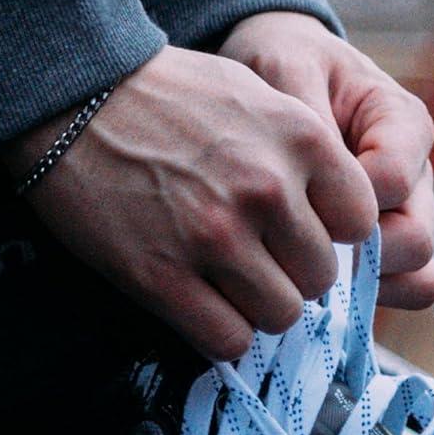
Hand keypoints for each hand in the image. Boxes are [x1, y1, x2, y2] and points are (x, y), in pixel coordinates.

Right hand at [0, 46, 377, 360]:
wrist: (72, 98)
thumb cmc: (167, 97)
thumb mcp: (256, 95)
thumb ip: (307, 152)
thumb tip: (346, 221)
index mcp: (300, 139)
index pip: (361, 222)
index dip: (333, 235)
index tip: (303, 232)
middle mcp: (266, 189)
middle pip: (321, 278)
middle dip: (293, 275)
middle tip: (258, 260)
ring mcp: (215, 236)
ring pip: (280, 315)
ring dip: (257, 308)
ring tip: (227, 281)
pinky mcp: (164, 276)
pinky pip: (227, 338)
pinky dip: (220, 332)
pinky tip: (201, 304)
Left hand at [218, 11, 433, 309]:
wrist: (277, 82)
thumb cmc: (282, 69)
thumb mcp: (284, 67)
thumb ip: (303, 113)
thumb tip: (322, 174)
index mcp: (402, 124)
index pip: (393, 181)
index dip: (345, 200)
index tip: (297, 198)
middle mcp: (418, 177)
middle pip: (415, 241)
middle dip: (357, 255)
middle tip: (297, 250)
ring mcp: (407, 219)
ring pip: (417, 277)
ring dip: (363, 286)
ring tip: (305, 273)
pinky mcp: (388, 254)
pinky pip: (401, 293)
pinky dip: (363, 303)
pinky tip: (313, 290)